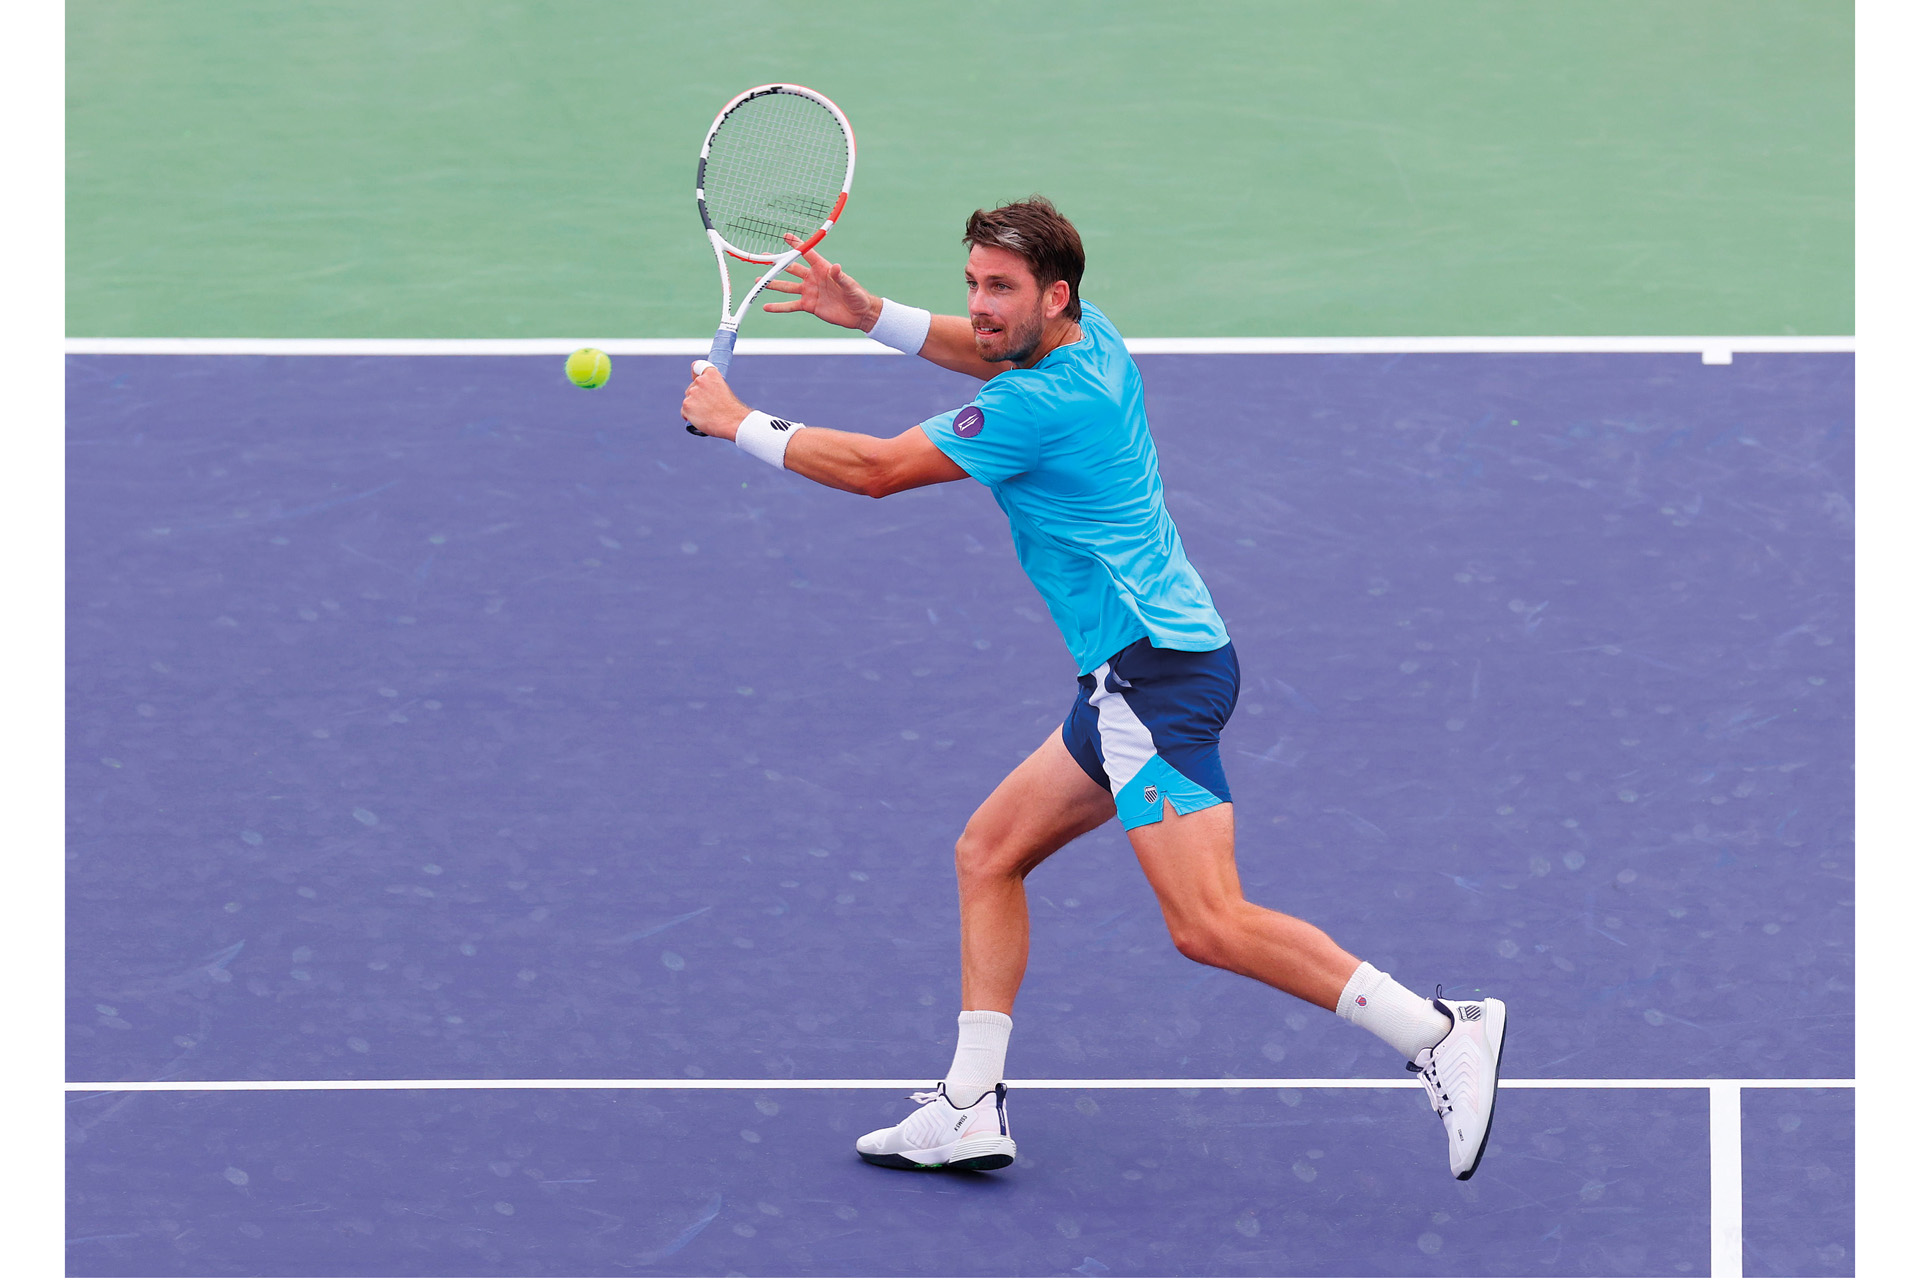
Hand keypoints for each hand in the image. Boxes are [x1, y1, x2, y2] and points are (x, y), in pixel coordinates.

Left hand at [681, 362, 749, 438]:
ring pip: (688, 400)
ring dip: (694, 407)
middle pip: (691, 388)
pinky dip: (690, 417)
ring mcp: (692, 393)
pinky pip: (684, 412)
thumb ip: (712, 387)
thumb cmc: (732, 410)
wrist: (732, 422)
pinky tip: (700, 420)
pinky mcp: (686, 405)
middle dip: (696, 396)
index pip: (697, 366)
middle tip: (708, 407)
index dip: (695, 373)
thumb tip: (704, 393)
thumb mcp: (725, 391)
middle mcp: (700, 381)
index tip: (695, 377)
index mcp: (711, 374)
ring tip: (707, 415)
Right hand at [760, 233, 881, 331]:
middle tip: (764, 258)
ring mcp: (809, 292)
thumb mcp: (849, 285)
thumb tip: (836, 266)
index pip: (807, 253)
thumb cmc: (857, 295)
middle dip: (777, 263)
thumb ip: (840, 276)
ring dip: (773, 284)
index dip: (796, 244)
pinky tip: (766, 307)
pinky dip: (778, 307)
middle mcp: (813, 278)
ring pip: (787, 286)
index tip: (785, 235)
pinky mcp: (809, 306)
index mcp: (822, 268)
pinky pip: (790, 306)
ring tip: (758, 281)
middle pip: (791, 268)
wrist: (858, 314)